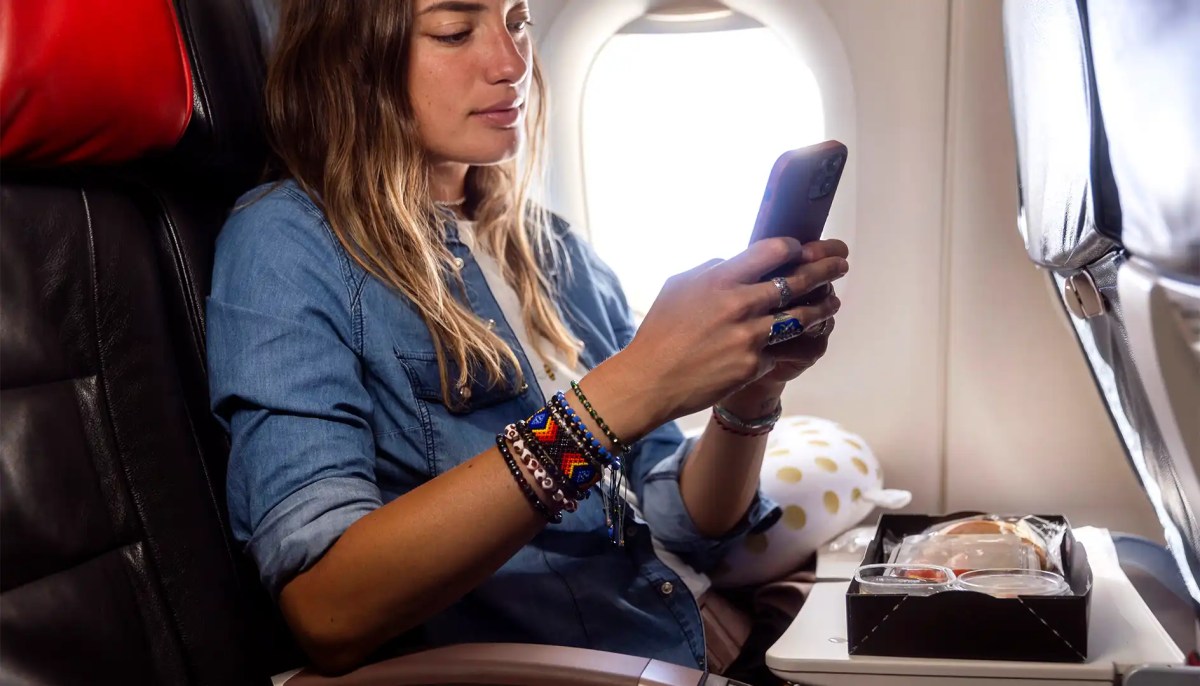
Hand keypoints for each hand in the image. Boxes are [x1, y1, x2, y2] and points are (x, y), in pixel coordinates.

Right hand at [591, 237, 847, 435]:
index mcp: (720, 280)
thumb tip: (731, 261)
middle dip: (824, 269)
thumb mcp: (677, 287)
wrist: (650, 380)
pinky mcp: (754, 364)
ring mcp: (750, 336)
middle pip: (797, 281)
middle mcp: (739, 305)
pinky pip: (786, 349)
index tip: (801, 248)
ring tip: (833, 302)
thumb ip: (710, 271)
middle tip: (840, 264)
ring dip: (822, 307)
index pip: (770, 252)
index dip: (792, 247)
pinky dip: (799, 343)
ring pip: (801, 317)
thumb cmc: (659, 333)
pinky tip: (811, 338)